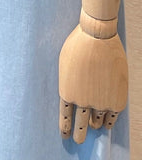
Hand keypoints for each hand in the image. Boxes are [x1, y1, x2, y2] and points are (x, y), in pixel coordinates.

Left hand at [58, 25, 126, 142]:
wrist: (97, 38)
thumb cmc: (77, 46)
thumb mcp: (65, 65)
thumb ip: (69, 83)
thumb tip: (74, 94)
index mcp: (66, 92)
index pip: (65, 116)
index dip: (65, 127)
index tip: (65, 136)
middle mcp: (83, 101)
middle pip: (81, 124)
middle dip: (79, 134)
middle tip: (77, 142)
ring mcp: (100, 102)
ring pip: (97, 120)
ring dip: (94, 124)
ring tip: (92, 128)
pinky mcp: (116, 100)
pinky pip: (111, 117)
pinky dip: (108, 122)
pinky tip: (105, 125)